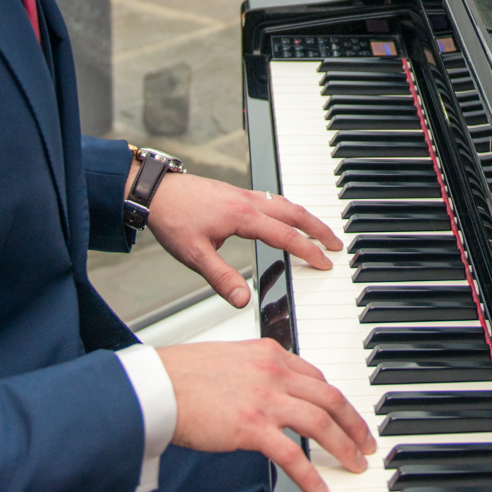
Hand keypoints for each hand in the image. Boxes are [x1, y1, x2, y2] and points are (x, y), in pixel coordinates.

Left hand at [144, 175, 340, 305]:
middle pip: (295, 212)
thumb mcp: (194, 255)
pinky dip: (289, 209)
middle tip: (336, 243)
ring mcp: (243, 195)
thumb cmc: (172, 218)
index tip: (325, 262)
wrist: (155, 191)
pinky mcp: (236, 193)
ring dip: (306, 216)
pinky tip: (286, 217)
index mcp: (242, 216)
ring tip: (319, 231)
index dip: (308, 250)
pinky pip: (272, 199)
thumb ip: (221, 278)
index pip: (285, 235)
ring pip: (285, 203)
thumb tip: (243, 300)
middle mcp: (248, 201)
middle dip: (319, 228)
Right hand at [161, 339, 375, 491]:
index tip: (342, 413)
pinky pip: (292, 455)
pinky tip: (320, 490)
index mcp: (269, 354)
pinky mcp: (252, 427)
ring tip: (355, 464)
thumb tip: (266, 392)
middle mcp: (273, 372)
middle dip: (353, 422)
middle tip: (366, 441)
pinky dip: (311, 475)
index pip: (315, 375)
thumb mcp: (228, 360)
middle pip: (329, 397)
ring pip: (320, 422)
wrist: (157, 386)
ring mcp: (265, 399)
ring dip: (343, 446)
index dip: (334, 398)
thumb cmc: (182, 375)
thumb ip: (254, 373)